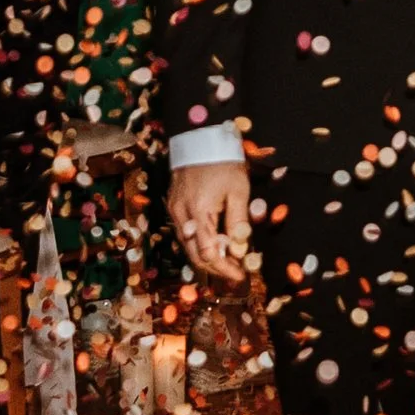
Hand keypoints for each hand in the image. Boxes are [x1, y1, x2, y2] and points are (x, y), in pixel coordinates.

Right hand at [171, 159, 252, 276]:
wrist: (200, 138)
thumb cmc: (223, 162)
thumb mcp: (239, 190)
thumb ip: (238, 222)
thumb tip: (240, 250)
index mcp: (199, 211)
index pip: (209, 253)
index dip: (224, 269)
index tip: (241, 276)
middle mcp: (181, 215)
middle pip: (194, 255)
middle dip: (215, 268)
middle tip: (235, 273)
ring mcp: (174, 210)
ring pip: (187, 246)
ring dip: (207, 258)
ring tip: (228, 262)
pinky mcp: (173, 205)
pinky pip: (185, 234)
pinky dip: (199, 244)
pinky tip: (214, 245)